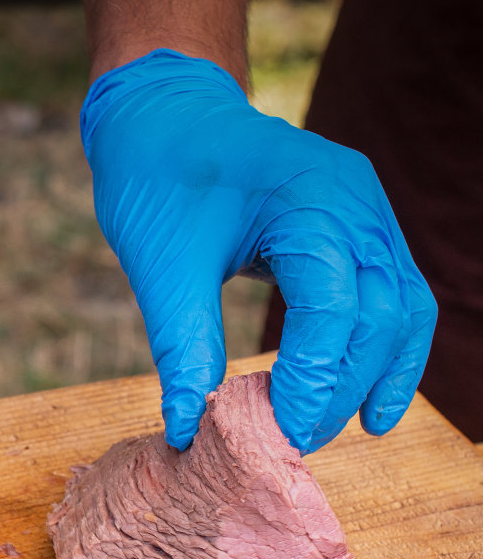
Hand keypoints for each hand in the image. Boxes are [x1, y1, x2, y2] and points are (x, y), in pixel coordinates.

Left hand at [81, 49, 436, 451]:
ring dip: (374, 377)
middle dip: (341, 389)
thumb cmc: (155, 178)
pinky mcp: (363, 227)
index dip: (313, 381)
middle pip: (381, 317)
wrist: (163, 113)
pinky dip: (384, 352)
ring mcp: (370, 211)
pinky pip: (395, 296)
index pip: (334, 309)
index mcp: (309, 198)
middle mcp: (357, 202)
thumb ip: (181, 346)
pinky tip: (366, 405)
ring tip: (330, 432)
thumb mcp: (160, 265)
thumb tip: (187, 430)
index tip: (279, 436)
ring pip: (403, 310)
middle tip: (293, 445)